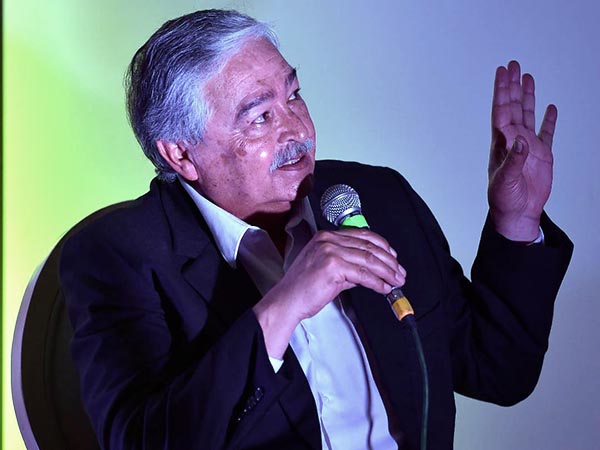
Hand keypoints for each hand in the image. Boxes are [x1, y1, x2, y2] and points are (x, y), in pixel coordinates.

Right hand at [252, 228, 405, 357]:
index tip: (393, 257)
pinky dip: (377, 283)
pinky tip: (384, 289)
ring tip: (396, 281)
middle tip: (399, 272)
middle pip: (369, 246)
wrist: (287, 300)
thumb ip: (347, 266)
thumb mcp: (325, 268)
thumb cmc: (302, 287)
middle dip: (389, 261)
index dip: (382, 246)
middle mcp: (328, 240)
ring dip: (387, 272)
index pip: (362, 235)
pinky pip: (363, 275)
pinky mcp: (333, 266)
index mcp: (325, 237)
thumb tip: (369, 271)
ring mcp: (330, 251)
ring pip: (369, 260)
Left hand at [488, 60, 556, 240]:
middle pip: (513, 106)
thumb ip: (514, 159)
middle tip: (513, 64)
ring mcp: (529, 146)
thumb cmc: (504, 199)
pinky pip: (547, 133)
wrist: (517, 214)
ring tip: (527, 77)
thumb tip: (521, 140)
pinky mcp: (542, 156)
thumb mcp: (505, 179)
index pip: (502, 110)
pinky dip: (548, 120)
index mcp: (502, 142)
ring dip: (528, 96)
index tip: (502, 72)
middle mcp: (514, 140)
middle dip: (513, 85)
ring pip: (528, 114)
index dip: (502, 91)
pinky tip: (549, 107)